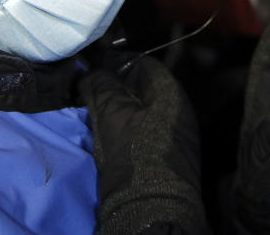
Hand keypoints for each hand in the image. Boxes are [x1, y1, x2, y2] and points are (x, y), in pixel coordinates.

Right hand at [79, 56, 208, 234]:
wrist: (153, 207)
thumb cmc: (134, 153)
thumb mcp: (112, 114)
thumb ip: (102, 86)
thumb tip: (92, 72)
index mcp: (171, 92)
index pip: (143, 63)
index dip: (116, 62)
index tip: (93, 67)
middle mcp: (179, 108)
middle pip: (143, 87)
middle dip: (116, 87)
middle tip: (90, 90)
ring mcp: (176, 131)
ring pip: (143, 109)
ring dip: (119, 108)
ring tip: (95, 111)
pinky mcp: (169, 152)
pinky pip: (146, 128)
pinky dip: (127, 126)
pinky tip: (109, 133)